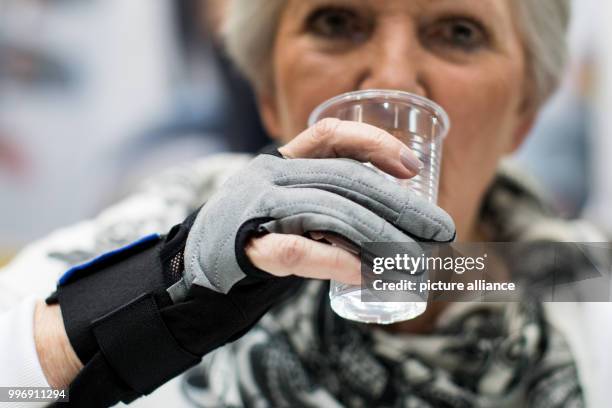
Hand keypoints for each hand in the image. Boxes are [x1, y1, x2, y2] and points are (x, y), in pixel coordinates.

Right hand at [184, 118, 454, 294]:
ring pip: (332, 213)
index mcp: (279, 159)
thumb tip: (396, 226)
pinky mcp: (247, 246)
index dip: (375, 144)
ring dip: (381, 239)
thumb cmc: (254, 235)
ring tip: (413, 262)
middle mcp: (268, 174)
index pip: (331, 134)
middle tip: (440, 230)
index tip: (413, 168)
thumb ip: (329, 204)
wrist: (192, 268)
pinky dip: (338, 262)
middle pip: (347, 180)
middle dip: (401, 205)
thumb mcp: (288, 204)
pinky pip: (300, 251)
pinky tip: (366, 276)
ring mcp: (257, 208)